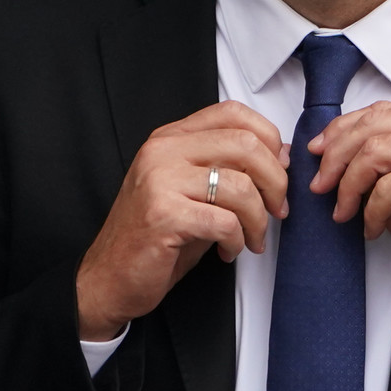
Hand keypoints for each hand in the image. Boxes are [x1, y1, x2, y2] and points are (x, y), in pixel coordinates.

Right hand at [76, 101, 288, 340]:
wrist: (109, 278)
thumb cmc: (154, 236)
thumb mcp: (194, 191)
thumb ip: (229, 168)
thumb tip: (280, 154)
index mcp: (171, 138)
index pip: (233, 113)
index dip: (268, 138)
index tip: (279, 168)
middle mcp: (163, 151)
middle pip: (245, 144)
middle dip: (275, 181)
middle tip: (277, 209)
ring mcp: (160, 180)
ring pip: (240, 186)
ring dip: (258, 220)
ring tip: (252, 238)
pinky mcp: (164, 214)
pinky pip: (225, 221)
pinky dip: (237, 240)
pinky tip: (228, 250)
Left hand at [309, 101, 390, 299]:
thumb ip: (379, 165)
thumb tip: (332, 157)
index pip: (383, 112)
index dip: (344, 129)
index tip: (320, 150)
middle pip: (374, 125)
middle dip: (337, 155)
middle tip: (321, 183)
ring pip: (374, 151)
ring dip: (349, 185)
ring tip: (344, 210)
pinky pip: (387, 185)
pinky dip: (372, 210)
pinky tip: (373, 227)